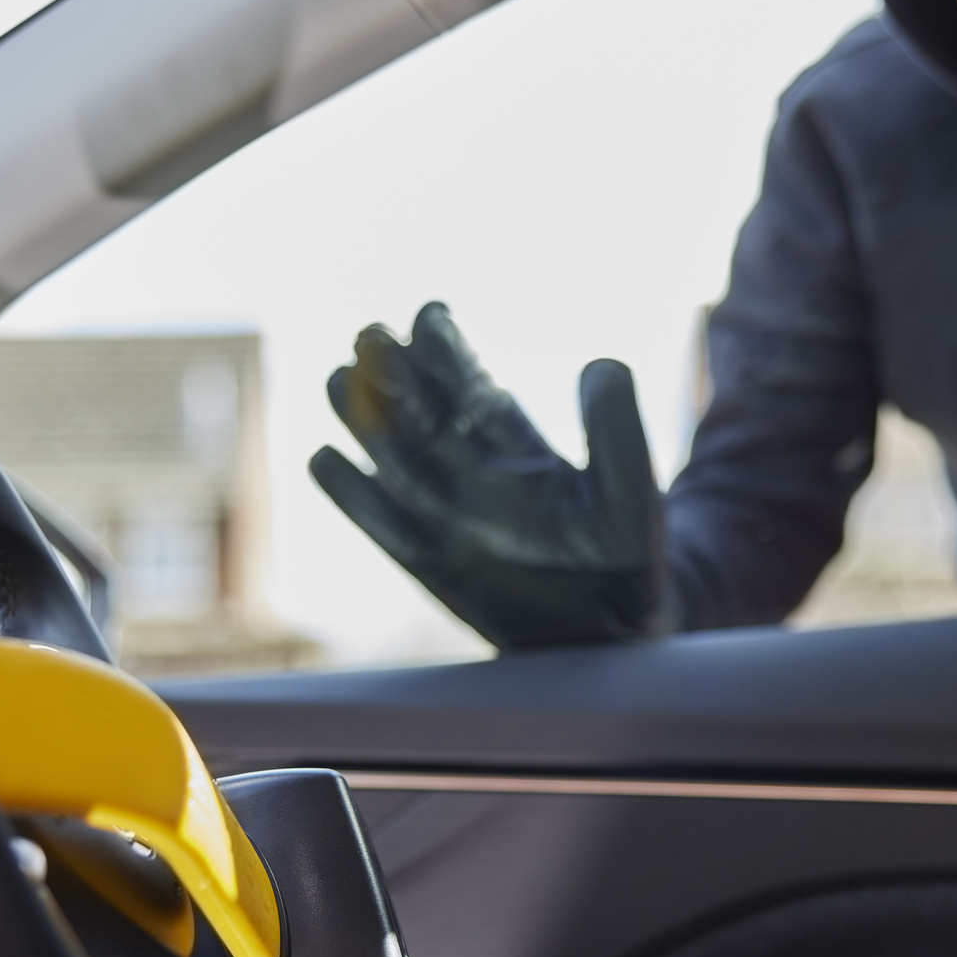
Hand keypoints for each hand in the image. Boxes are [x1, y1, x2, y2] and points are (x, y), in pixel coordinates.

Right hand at [310, 303, 665, 649]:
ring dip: (366, 422)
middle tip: (370, 332)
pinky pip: (384, 526)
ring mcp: (449, 519)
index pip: (472, 389)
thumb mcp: (634, 494)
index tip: (431, 313)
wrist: (614, 643)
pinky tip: (323, 460)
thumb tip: (600, 364)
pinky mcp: (432, 566)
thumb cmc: (628, 564)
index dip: (449, 353)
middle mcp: (475, 476)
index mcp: (519, 449)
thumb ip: (620, 431)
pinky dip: (353, 497)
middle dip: (396, 376)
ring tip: (337, 378)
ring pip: (396, 460)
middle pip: (423, 416)